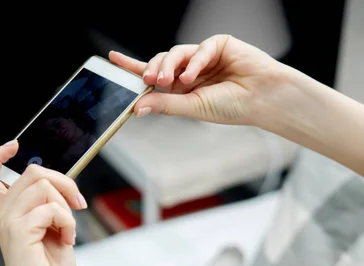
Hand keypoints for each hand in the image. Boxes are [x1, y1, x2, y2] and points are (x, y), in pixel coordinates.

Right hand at [0, 141, 86, 265]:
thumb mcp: (54, 231)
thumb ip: (51, 206)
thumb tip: (61, 184)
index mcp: (9, 213)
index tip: (15, 145)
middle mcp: (3, 214)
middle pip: (33, 172)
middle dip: (65, 182)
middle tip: (78, 204)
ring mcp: (8, 222)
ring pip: (43, 185)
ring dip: (66, 207)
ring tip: (68, 230)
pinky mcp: (19, 232)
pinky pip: (51, 208)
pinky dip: (68, 222)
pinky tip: (67, 240)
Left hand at [110, 34, 286, 126]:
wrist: (262, 99)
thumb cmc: (232, 107)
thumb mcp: (192, 109)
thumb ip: (166, 104)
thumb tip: (138, 106)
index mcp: (183, 90)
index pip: (154, 77)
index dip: (134, 68)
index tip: (114, 60)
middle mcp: (190, 73)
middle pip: (161, 63)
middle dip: (152, 70)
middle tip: (149, 79)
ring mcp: (203, 58)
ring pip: (175, 54)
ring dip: (168, 66)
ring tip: (169, 80)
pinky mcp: (217, 45)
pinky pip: (198, 49)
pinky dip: (194, 62)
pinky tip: (193, 76)